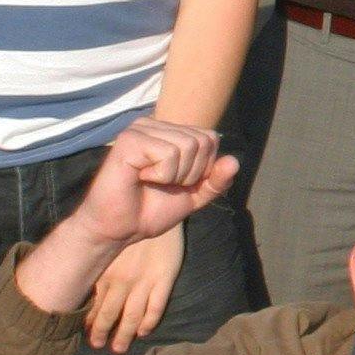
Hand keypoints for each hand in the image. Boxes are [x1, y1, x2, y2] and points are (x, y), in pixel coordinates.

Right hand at [67, 119, 241, 255]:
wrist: (119, 230)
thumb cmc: (150, 211)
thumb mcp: (193, 196)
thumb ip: (216, 180)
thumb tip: (235, 161)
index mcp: (168, 131)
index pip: (210, 138)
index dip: (202, 169)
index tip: (175, 182)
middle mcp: (154, 124)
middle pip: (203, 141)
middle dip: (190, 173)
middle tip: (160, 183)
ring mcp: (140, 129)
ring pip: (188, 146)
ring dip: (174, 175)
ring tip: (149, 181)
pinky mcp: (129, 140)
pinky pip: (169, 154)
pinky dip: (161, 175)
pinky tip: (140, 178)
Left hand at [84, 226, 182, 353]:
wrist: (156, 205)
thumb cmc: (129, 224)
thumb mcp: (109, 243)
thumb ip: (100, 263)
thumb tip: (86, 284)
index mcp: (106, 271)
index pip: (94, 303)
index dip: (89, 320)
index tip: (85, 333)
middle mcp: (122, 280)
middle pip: (110, 314)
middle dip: (102, 332)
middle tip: (98, 346)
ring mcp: (144, 282)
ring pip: (131, 316)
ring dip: (124, 334)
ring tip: (118, 348)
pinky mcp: (164, 279)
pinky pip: (155, 307)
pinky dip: (149, 322)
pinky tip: (143, 331)